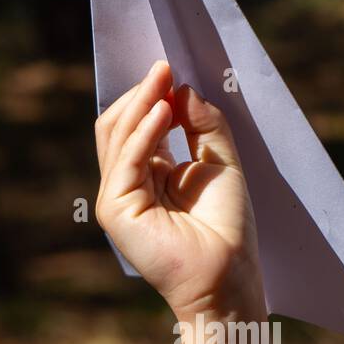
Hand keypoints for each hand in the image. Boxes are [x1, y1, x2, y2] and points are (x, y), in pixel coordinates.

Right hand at [94, 60, 262, 320]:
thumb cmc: (227, 228)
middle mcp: (127, 183)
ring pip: (116, 135)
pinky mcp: (115, 209)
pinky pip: (125, 159)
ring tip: (163, 80)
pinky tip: (164, 111)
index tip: (170, 70)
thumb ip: (204, 125)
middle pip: (118, 125)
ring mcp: (116, 197)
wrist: (228, 275)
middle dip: (141, 94)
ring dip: (140, 104)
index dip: (150, 96)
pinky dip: (143, 131)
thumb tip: (183, 89)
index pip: (136, 126)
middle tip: (163, 68)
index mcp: (148, 174)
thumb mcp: (220, 163)